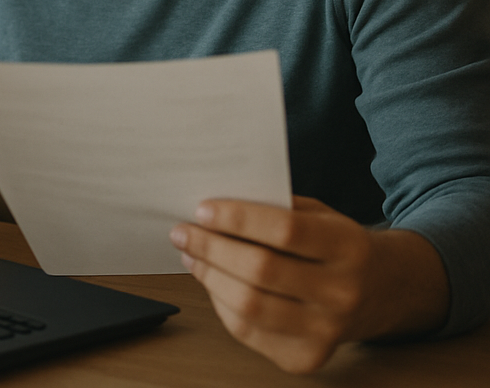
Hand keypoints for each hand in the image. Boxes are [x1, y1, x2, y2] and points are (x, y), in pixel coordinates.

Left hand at [169, 195, 449, 373]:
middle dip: (211, 248)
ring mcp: (326, 331)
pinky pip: (248, 332)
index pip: (285, 230)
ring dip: (209, 276)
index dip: (238, 219)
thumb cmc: (337, 244)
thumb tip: (216, 208)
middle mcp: (342, 293)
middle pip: (261, 271)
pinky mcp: (306, 357)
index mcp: (347, 247)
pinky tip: (211, 280)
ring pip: (249, 306)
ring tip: (190, 254)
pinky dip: (220, 303)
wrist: (383, 291)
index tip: (202, 209)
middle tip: (182, 231)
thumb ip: (276, 208)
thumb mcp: (320, 214)